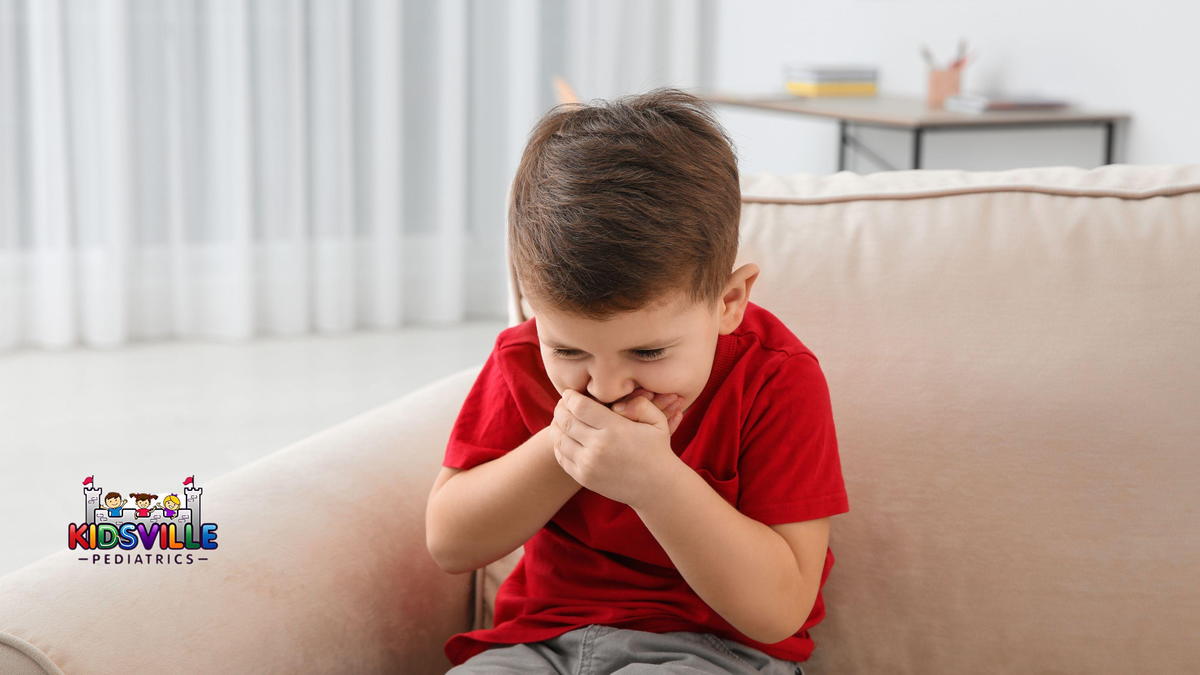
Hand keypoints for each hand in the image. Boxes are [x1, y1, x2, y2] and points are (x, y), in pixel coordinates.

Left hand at [549, 388, 682, 508]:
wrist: (656, 488)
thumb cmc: (657, 450)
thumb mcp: (657, 421)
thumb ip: (639, 404)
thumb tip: (616, 404)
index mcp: (615, 429)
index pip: (580, 406)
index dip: (570, 396)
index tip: (570, 393)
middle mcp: (598, 447)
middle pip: (565, 420)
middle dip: (560, 408)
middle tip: (563, 403)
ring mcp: (588, 464)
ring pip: (559, 439)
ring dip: (556, 425)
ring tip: (561, 418)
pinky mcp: (584, 477)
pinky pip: (562, 457)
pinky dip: (559, 444)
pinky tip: (564, 437)